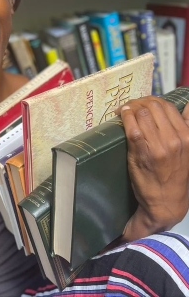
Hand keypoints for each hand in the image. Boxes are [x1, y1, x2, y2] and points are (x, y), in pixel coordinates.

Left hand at [118, 96, 188, 241]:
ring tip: (124, 111)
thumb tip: (188, 106)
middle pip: (154, 107)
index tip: (142, 103)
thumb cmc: (175, 174)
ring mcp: (158, 146)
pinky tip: (121, 115)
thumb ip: (187, 126)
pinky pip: (132, 128)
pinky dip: (125, 117)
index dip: (152, 101)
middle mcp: (175, 139)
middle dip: (140, 102)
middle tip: (130, 106)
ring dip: (130, 108)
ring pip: (143, 113)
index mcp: (187, 136)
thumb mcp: (188, 148)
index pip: (168, 106)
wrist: (166, 201)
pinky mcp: (141, 153)